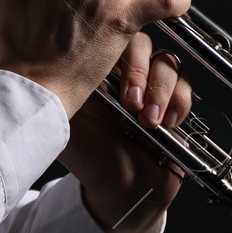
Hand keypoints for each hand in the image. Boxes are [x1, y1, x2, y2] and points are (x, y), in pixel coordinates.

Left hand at [60, 33, 191, 232]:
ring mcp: (150, 86)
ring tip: (149, 121)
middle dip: (141, 72)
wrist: (118, 192)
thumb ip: (58, 100)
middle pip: (143, 43)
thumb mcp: (64, 127)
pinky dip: (180, 101)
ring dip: (161, 91)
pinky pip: (186, 86)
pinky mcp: (174, 102)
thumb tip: (45, 74)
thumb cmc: (89, 160)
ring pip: (167, 63)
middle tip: (132, 104)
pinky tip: (168, 122)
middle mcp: (124, 74)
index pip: (110, 39)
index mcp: (95, 71)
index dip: (117, 52)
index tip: (114, 81)